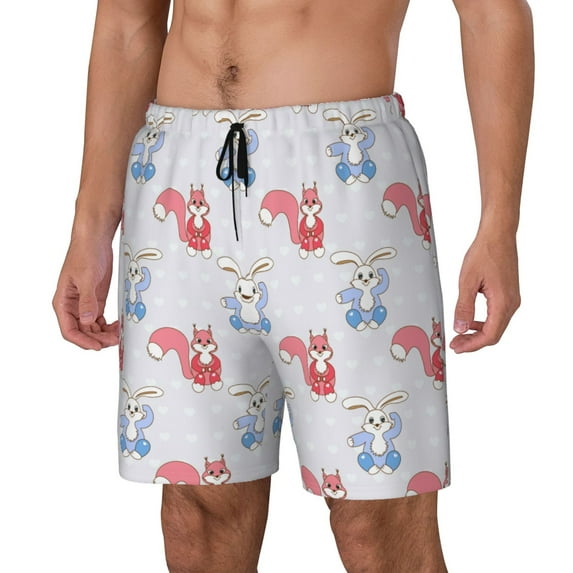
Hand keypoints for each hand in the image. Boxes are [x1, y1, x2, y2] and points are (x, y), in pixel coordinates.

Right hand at [53, 237, 118, 349]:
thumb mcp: (86, 278)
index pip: (69, 330)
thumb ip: (87, 301)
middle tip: (115, 340)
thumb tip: (86, 321)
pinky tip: (119, 326)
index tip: (97, 346)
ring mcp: (84, 305)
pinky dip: (109, 326)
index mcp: (63, 303)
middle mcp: (72, 307)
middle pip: (83, 332)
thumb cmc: (84, 255)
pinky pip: (100, 320)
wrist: (95, 241)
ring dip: (105, 334)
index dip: (82, 341)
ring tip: (120, 335)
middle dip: (98, 339)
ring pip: (92, 329)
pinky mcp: (96, 301)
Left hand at [450, 230, 519, 353]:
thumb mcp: (467, 281)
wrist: (498, 235)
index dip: (472, 345)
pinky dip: (483, 322)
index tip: (457, 348)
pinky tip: (470, 321)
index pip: (490, 335)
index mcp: (503, 302)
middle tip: (456, 344)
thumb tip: (460, 328)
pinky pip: (497, 315)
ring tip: (460, 334)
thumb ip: (464, 307)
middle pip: (494, 334)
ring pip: (496, 325)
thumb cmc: (485, 253)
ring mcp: (512, 299)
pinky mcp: (509, 294)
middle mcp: (511, 303)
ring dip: (478, 333)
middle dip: (474, 342)